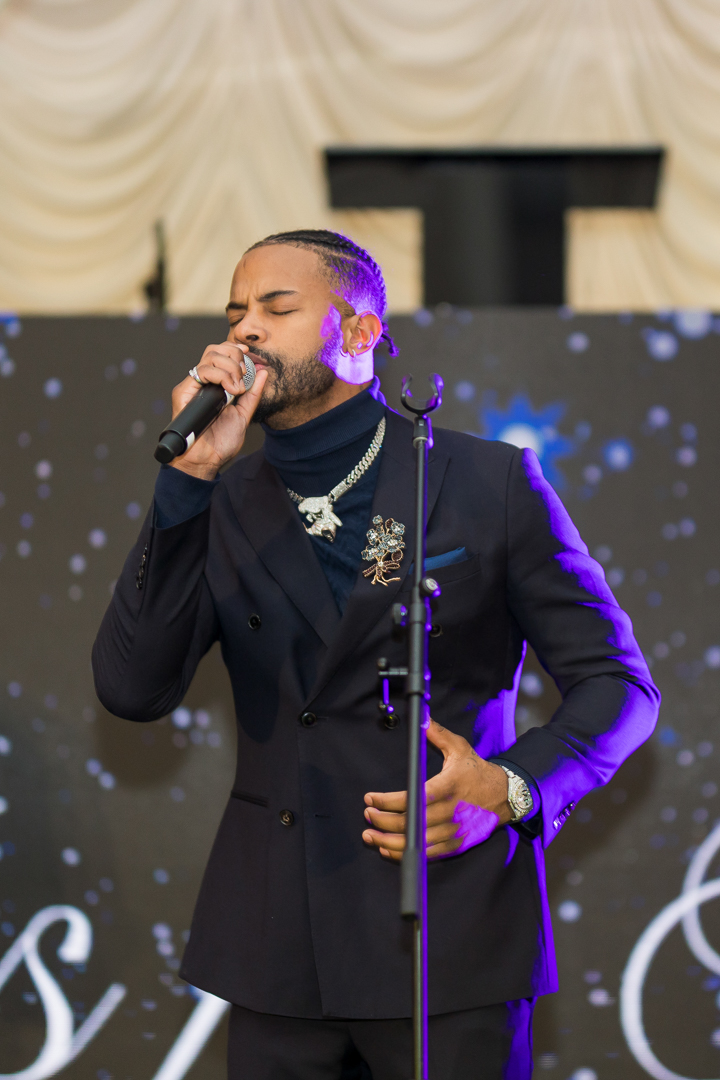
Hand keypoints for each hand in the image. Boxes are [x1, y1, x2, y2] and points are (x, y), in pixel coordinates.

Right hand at [168, 343, 267, 479]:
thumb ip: (253, 394)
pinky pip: (202, 371)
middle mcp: (202, 383)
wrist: (206, 460)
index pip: (221, 354)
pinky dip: (221, 375)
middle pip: (214, 350)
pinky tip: (230, 390)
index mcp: (215, 385)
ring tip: (237, 387)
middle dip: (234, 357)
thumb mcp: (243, 414)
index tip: (249, 355)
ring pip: (209, 357)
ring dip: (230, 367)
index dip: (235, 350)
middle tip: (244, 375)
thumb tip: (263, 372)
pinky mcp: (184, 392)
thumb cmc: (220, 442)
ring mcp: (192, 386)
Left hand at [362, 720, 512, 860]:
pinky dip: (406, 853)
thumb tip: (420, 717)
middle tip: (367, 815)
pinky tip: (389, 849)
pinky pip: (428, 853)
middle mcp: (450, 811)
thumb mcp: (460, 748)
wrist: (504, 796)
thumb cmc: (477, 771)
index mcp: (447, 787)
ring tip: (370, 835)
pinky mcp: (457, 844)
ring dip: (388, 841)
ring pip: (416, 842)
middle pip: (410, 823)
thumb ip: (437, 734)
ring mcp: (454, 831)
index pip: (412, 798)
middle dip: (383, 821)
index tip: (370, 799)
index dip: (387, 802)